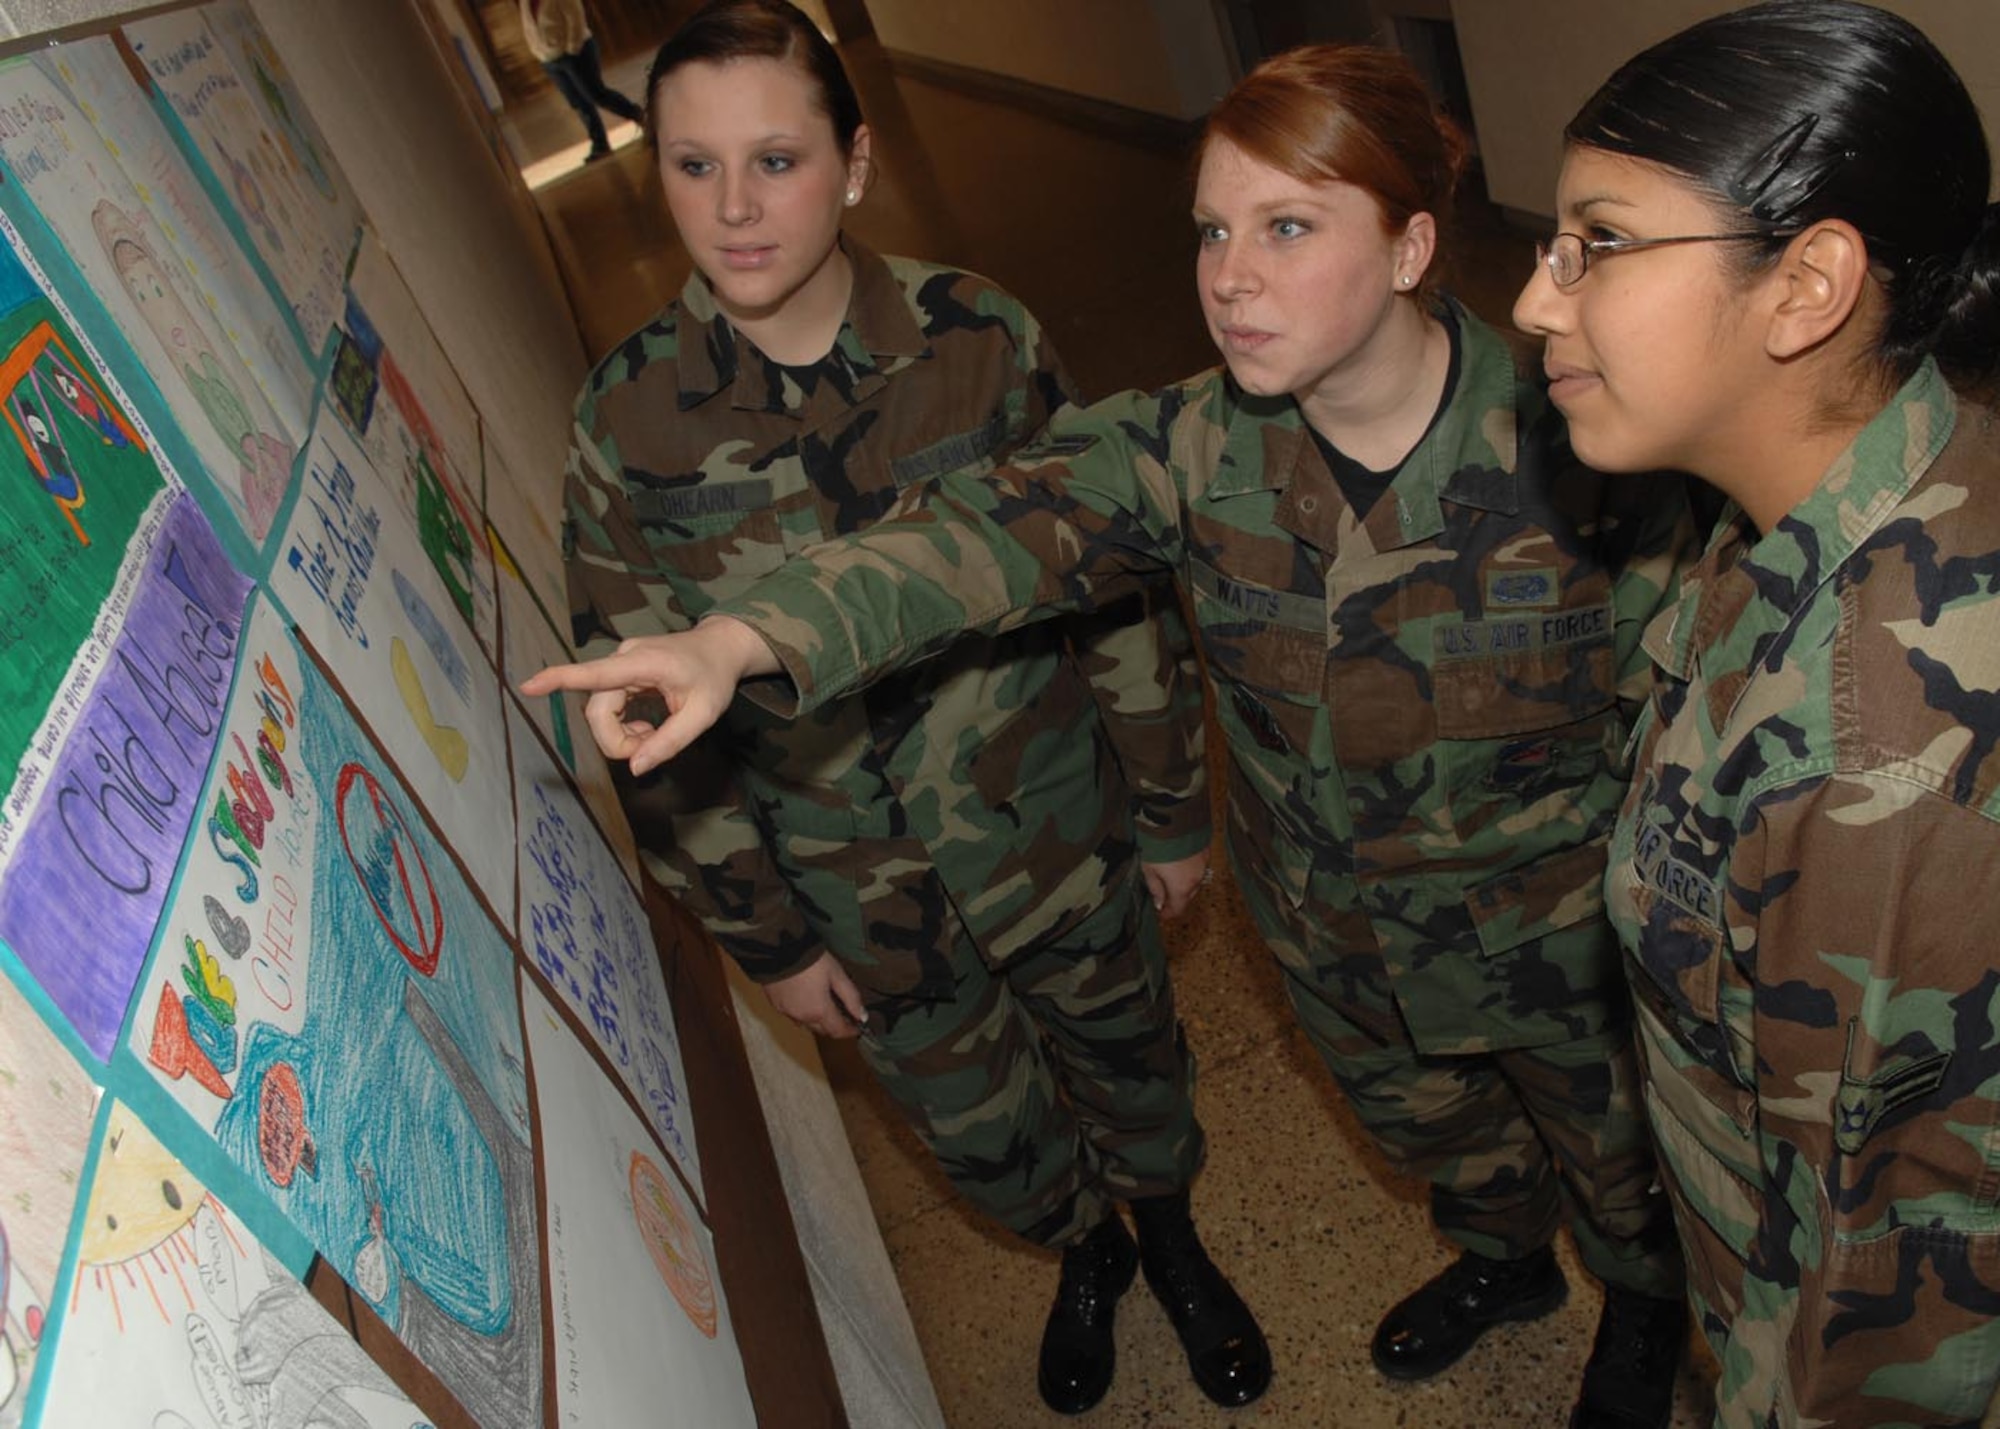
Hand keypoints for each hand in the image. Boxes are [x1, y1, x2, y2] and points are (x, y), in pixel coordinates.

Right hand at [519, 617, 775, 774]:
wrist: (721, 648)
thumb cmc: (714, 678)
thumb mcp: (703, 715)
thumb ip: (670, 741)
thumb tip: (635, 767)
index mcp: (643, 663)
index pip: (595, 673)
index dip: (559, 680)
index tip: (528, 685)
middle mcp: (624, 659)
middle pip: (597, 710)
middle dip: (616, 740)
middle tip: (649, 750)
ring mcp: (620, 663)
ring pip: (600, 711)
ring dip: (621, 734)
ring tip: (652, 736)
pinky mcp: (621, 671)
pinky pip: (608, 706)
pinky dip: (623, 725)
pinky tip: (646, 728)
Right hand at [762, 952, 868, 1039]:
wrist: (778, 950)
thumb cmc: (810, 961)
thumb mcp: (836, 974)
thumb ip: (851, 997)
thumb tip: (862, 1015)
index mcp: (819, 1011)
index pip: (838, 1030)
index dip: (849, 1031)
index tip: (856, 1028)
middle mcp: (802, 1017)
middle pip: (822, 1030)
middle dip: (834, 1027)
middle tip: (843, 1017)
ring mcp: (787, 1012)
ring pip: (806, 1024)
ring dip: (817, 1021)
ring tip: (824, 1007)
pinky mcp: (776, 1005)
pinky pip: (792, 1015)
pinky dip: (802, 1013)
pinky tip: (805, 1000)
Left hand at [1143, 850, 1209, 919]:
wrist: (1174, 820)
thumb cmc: (1158, 845)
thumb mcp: (1149, 869)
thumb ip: (1155, 888)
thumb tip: (1159, 903)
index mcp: (1181, 887)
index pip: (1178, 908)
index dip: (1169, 913)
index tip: (1162, 914)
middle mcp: (1196, 879)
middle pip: (1187, 896)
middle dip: (1176, 898)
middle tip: (1163, 895)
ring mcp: (1203, 865)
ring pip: (1194, 881)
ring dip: (1183, 883)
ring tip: (1170, 876)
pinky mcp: (1206, 851)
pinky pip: (1198, 867)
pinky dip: (1190, 869)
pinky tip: (1180, 863)